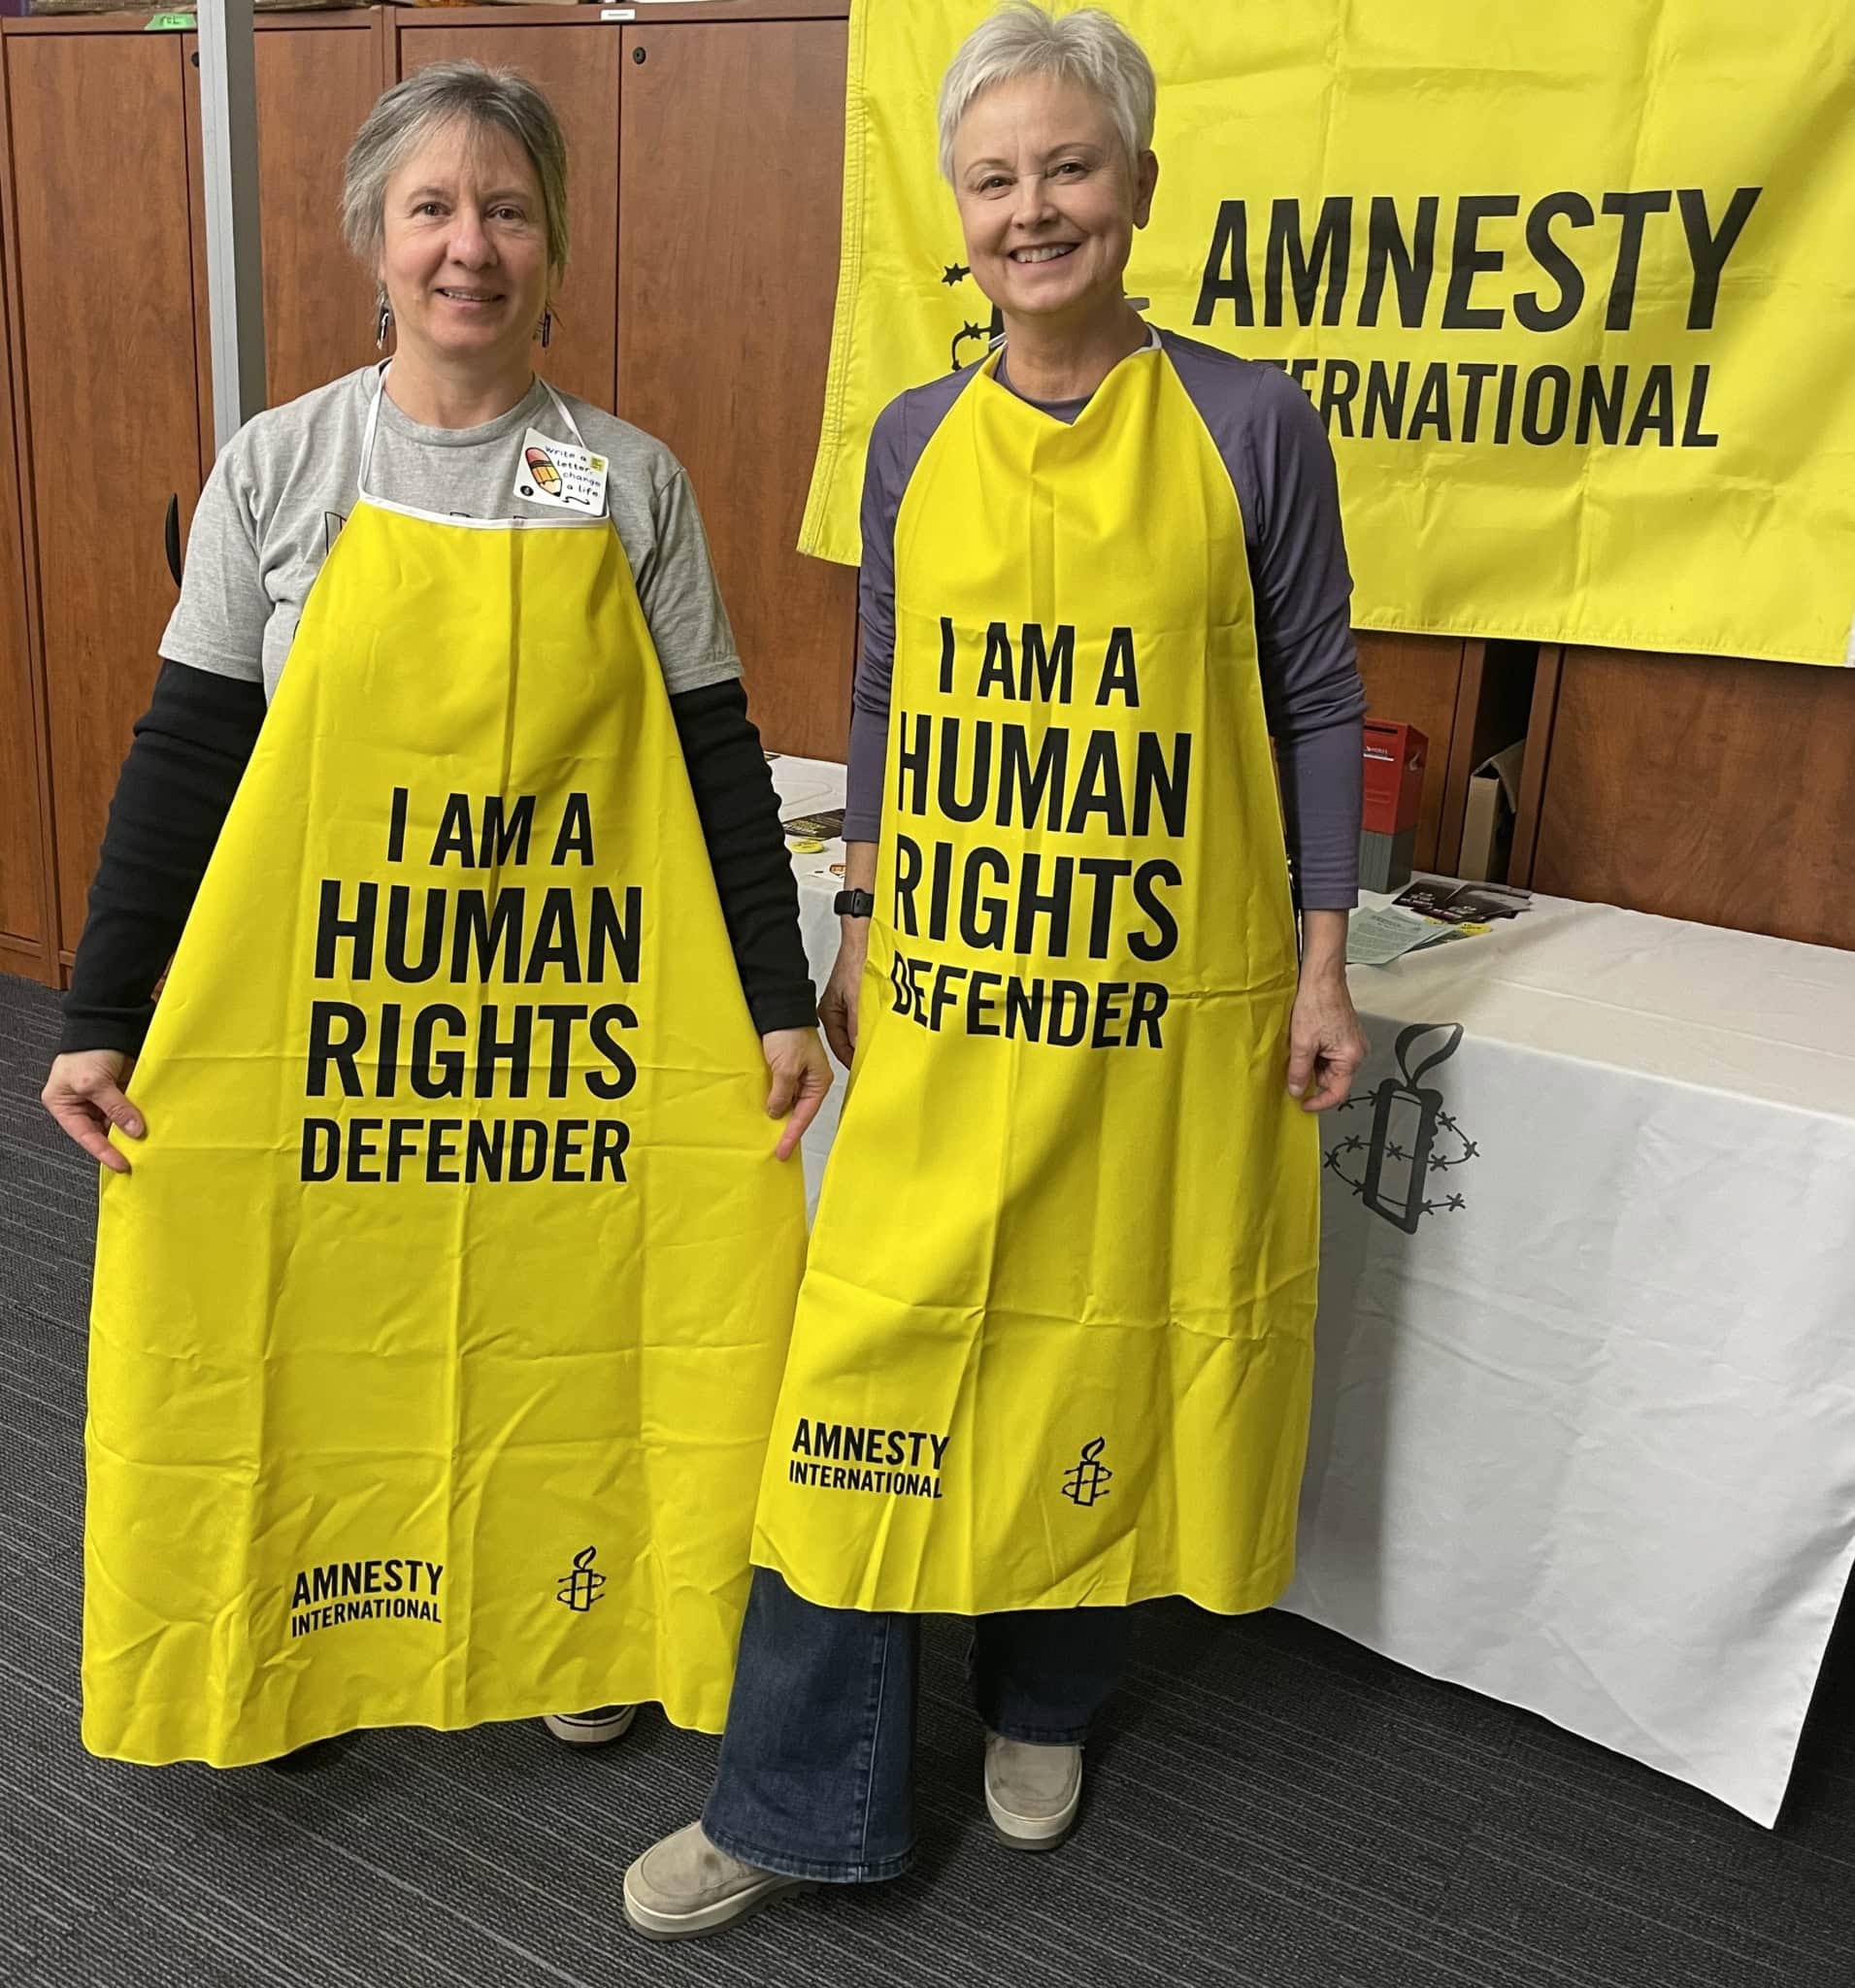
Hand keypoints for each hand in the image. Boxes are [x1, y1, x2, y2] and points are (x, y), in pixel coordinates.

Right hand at [43, 1049, 142, 1173]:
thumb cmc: (88, 1049)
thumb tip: (134, 1131)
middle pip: (103, 1131)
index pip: (85, 1136)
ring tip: (149, 1144)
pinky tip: (154, 1125)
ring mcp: (104, 1097)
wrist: (107, 1021)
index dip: (104, 1152)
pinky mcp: (123, 1089)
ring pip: (120, 1122)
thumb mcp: (95, 1082)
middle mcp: (83, 1104)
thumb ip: (115, 1108)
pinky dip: (143, 1117)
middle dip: (121, 1142)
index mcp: (64, 1105)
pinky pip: (133, 1109)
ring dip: (134, 1130)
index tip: (122, 1165)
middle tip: (139, 1157)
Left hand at [762, 1027, 831, 1161]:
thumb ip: (781, 1093)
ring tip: (770, 1137)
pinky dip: (773, 1102)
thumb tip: (776, 1112)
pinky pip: (780, 1091)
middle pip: (799, 1111)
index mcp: (819, 1081)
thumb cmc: (789, 1034)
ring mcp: (798, 1074)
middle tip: (777, 1150)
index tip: (782, 1151)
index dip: (792, 1134)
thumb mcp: (786, 1068)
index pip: (805, 1115)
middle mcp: (811, 1080)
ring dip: (779, 1116)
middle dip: (788, 1130)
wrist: (779, 1008)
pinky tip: (765, 1112)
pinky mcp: (785, 1068)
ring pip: (789, 1102)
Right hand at [818, 924, 868, 1069]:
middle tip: (876, 1063)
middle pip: (848, 1041)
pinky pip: (866, 1019)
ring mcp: (848, 1005)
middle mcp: (837, 1010)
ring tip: (882, 1048)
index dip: (852, 1061)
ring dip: (869, 1038)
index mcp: (829, 1012)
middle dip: (861, 1051)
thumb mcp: (857, 997)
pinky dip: (875, 1026)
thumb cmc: (856, 961)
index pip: (839, 1047)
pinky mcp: (860, 998)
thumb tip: (860, 1048)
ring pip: (858, 1031)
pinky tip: (885, 1029)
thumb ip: (858, 1025)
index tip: (864, 1070)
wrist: (865, 938)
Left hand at [1285, 966, 1367, 1112]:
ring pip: (1330, 1067)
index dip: (1319, 1102)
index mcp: (1351, 1056)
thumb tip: (1297, 1090)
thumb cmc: (1317, 1001)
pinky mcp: (1344, 1035)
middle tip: (1294, 1072)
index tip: (1304, 1105)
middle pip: (1333, 1079)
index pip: (1338, 1093)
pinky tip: (1306, 1043)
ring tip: (1300, 1050)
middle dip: (1313, 1078)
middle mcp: (1356, 1051)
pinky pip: (1330, 1054)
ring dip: (1313, 1065)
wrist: (1322, 977)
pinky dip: (1316, 1054)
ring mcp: (1352, 1043)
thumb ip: (1300, 1071)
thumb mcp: (1302, 1043)